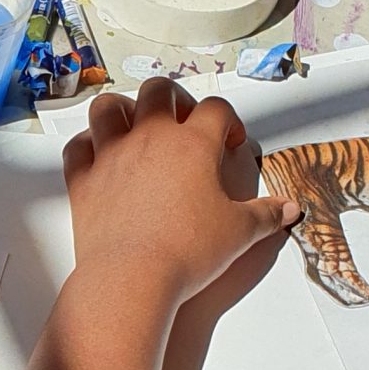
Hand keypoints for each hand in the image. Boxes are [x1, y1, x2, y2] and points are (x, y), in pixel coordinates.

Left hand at [61, 78, 300, 302]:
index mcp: (193, 143)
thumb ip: (266, 215)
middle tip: (184, 123)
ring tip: (136, 128)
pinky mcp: (83, 180)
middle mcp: (150, 137)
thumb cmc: (189, 252)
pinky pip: (78, 147)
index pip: (216, 109)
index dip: (228, 121)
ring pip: (109, 107)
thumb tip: (290, 209)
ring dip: (123, 110)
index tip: (231, 143)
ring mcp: (111, 155)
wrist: (132, 277)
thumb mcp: (239, 233)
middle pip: (159, 91)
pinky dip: (87, 146)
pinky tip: (100, 157)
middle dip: (175, 100)